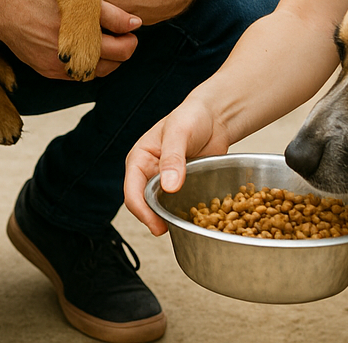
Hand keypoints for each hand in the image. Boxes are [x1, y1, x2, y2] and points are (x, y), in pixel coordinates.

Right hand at [0, 0, 139, 79]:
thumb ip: (109, 11)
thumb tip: (135, 23)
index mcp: (79, 31)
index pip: (121, 47)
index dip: (130, 38)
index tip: (130, 28)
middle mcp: (69, 52)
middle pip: (111, 62)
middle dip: (121, 50)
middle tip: (121, 35)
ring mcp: (56, 65)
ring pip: (94, 72)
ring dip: (104, 60)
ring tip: (103, 41)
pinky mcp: (46, 70)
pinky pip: (75, 74)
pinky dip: (85, 64)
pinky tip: (82, 47)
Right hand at [122, 95, 232, 234]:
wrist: (215, 117)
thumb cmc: (192, 116)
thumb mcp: (180, 132)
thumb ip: (173, 158)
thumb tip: (168, 186)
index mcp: (140, 159)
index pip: (132, 191)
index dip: (141, 211)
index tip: (156, 224)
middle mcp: (150, 173)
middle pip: (145, 205)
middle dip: (155, 219)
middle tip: (170, 230)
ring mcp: (167, 182)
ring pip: (162, 208)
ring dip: (171, 218)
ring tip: (185, 226)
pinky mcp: (184, 188)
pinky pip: (181, 205)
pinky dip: (187, 214)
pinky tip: (199, 219)